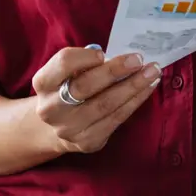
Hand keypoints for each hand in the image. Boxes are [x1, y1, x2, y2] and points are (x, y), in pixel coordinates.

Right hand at [30, 46, 160, 153]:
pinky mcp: (88, 142)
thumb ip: (84, 63)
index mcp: (43, 83)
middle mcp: (51, 108)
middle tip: (138, 59)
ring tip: (152, 72)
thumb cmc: (68, 89)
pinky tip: (148, 88)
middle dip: (115, 71)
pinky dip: (135, 101)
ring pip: (106, 104)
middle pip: (85, 86)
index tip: (104, 53)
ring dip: (133, 86)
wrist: (58, 128)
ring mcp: (69, 128)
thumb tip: (119, 55)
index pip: (62, 64)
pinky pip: (117, 118)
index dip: (84, 57)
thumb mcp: (66, 73)